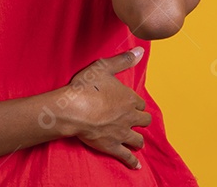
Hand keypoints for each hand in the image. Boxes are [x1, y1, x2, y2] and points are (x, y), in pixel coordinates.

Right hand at [58, 48, 151, 170]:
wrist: (73, 109)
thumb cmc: (86, 87)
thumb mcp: (104, 67)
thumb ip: (123, 60)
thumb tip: (140, 50)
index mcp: (128, 98)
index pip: (139, 102)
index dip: (134, 103)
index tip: (130, 103)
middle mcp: (129, 117)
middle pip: (143, 121)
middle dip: (140, 121)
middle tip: (136, 121)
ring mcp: (121, 133)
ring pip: (138, 139)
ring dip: (138, 140)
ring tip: (137, 142)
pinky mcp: (112, 146)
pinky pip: (126, 156)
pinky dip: (132, 161)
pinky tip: (136, 165)